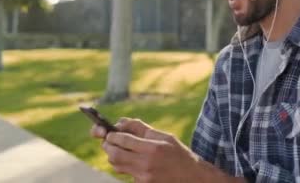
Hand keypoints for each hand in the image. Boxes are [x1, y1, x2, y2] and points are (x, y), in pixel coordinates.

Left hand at [96, 118, 240, 182]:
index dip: (112, 135)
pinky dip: (124, 165)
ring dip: (113, 156)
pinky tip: (132, 160)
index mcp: (153, 148)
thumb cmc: (178, 153)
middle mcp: (147, 164)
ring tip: (119, 149)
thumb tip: (121, 122)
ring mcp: (144, 177)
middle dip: (107, 146)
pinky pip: (126, 173)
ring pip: (116, 165)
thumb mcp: (164, 136)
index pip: (123, 140)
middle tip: (108, 141)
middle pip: (114, 155)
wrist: (191, 177)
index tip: (109, 132)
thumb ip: (142, 129)